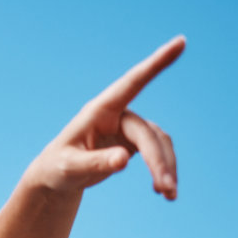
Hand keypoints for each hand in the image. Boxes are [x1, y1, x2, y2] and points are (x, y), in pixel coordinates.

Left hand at [29, 35, 184, 200]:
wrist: (56, 177)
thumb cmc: (57, 168)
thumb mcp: (70, 169)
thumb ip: (95, 164)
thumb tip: (124, 161)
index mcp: (99, 111)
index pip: (132, 83)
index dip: (157, 63)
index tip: (181, 42)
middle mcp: (117, 115)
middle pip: (147, 134)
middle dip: (157, 161)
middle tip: (166, 189)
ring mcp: (128, 128)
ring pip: (158, 143)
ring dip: (165, 168)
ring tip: (168, 196)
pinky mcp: (134, 142)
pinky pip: (157, 153)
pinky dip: (163, 171)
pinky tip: (163, 193)